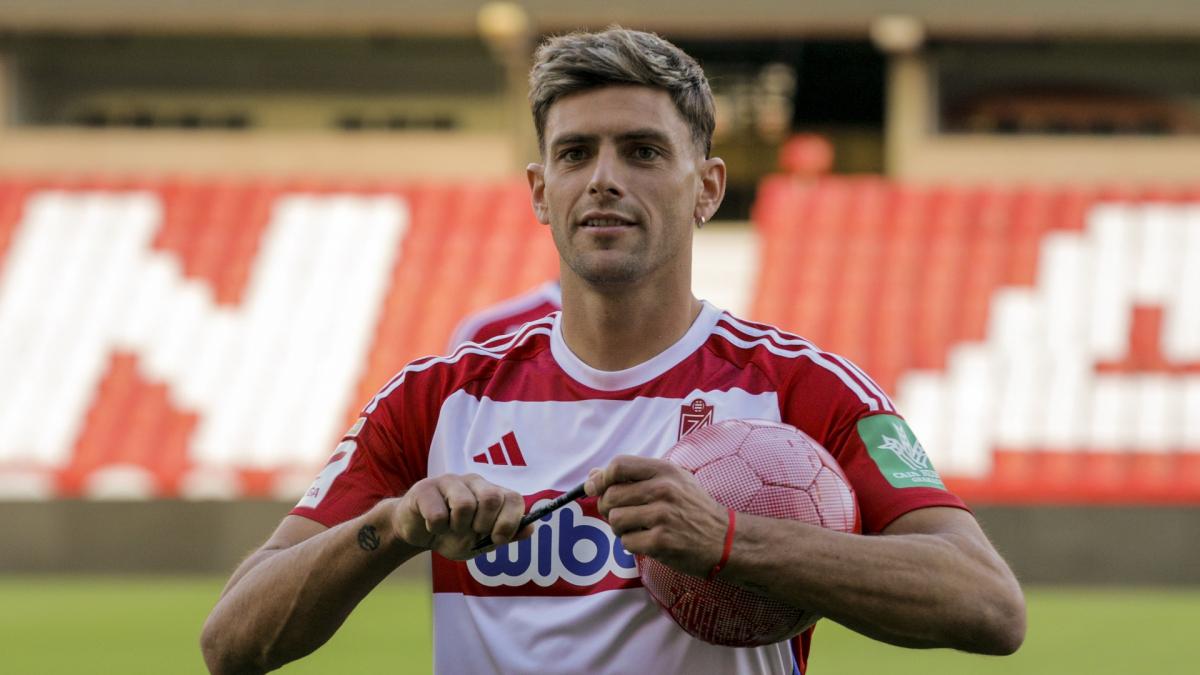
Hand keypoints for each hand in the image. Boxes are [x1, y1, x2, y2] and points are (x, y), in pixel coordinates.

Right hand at [390, 473, 529, 559]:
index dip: (510, 522)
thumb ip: (505, 535)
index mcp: (491, 493)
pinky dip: (436, 529)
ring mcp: (449, 482)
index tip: (497, 539)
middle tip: (471, 532)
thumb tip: (529, 529)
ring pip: (464, 504)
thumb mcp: (481, 541)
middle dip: (483, 525)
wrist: (417, 533)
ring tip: (450, 529)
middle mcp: (474, 482)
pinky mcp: (425, 488)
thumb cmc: (452, 535)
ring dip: (458, 527)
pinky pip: (437, 514)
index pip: (513, 498)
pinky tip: (432, 527)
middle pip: (491, 498)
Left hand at [586, 456, 728, 577]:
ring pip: (615, 520)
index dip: (601, 478)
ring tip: (639, 528)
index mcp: (665, 470)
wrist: (725, 539)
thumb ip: (634, 476)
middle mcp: (663, 489)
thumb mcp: (672, 481)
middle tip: (622, 515)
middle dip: (608, 508)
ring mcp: (662, 516)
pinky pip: (626, 542)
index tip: (595, 488)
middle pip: (611, 495)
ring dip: (621, 528)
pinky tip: (648, 541)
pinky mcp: (661, 541)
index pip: (619, 465)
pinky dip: (632, 544)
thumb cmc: (694, 508)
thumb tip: (594, 476)